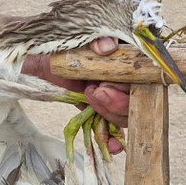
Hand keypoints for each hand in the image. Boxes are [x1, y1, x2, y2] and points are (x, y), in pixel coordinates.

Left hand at [23, 37, 131, 153]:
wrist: (41, 58)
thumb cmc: (63, 42)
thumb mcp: (78, 37)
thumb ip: (94, 39)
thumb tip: (107, 47)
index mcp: (128, 54)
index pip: (144, 73)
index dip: (129, 84)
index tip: (104, 84)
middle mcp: (128, 75)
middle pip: (140, 98)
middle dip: (118, 102)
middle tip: (95, 92)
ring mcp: (117, 94)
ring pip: (128, 114)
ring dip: (110, 114)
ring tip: (89, 98)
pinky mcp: (102, 109)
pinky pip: (114, 127)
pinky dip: (114, 139)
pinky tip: (114, 147)